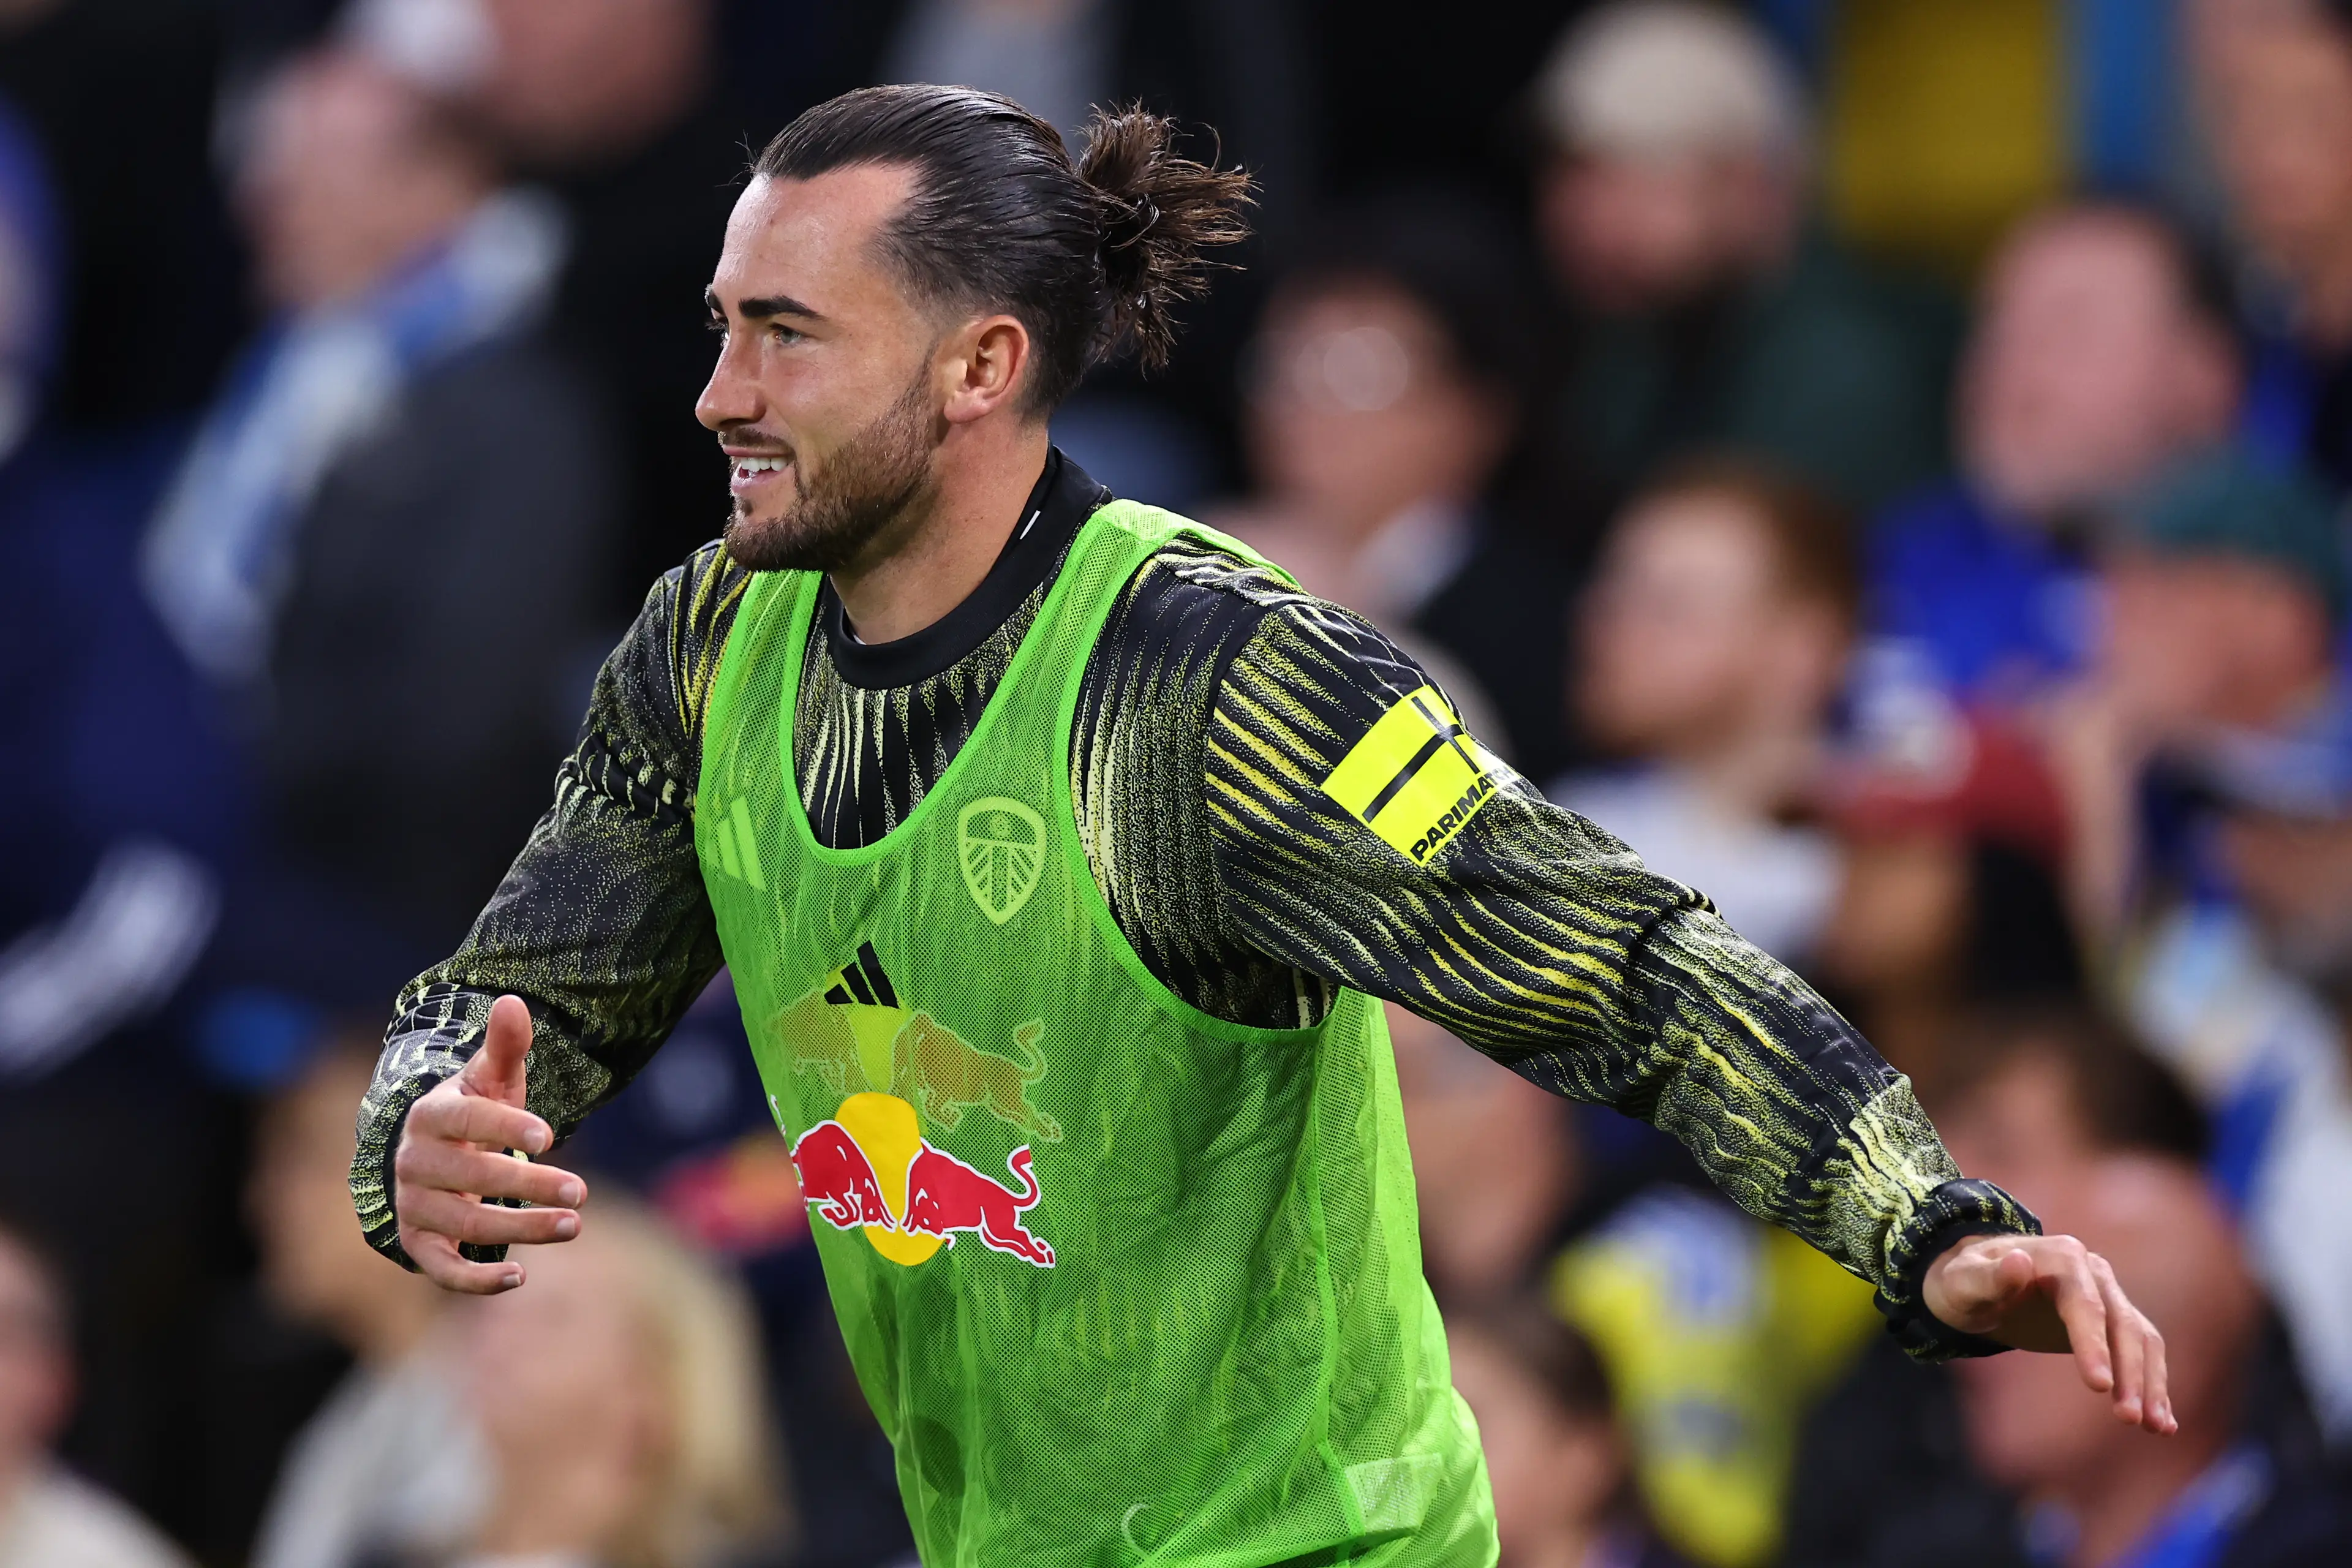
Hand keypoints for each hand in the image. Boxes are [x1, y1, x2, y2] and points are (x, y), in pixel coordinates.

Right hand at [392, 994, 586, 1292]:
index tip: (550, 1136)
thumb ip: (505, 1046)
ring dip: (520, 1230)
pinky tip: (520, 1278)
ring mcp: (413, 1206)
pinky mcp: (417, 1244)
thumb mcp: (490, 1078)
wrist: (429, 1154)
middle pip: (473, 1177)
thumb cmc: (472, 1113)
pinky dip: (475, 1280)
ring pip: (464, 1225)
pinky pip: (441, 1269)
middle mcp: (415, 1162)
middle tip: (582, 1191)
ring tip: (574, 1225)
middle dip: (529, 1185)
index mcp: (433, 1116)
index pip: (469, 1120)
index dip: (507, 1126)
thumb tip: (513, 1000)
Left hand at [1924, 1232, 2173, 1433]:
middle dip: (2130, 1373)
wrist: (1977, 1281)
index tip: (2099, 1386)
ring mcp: (2107, 1295)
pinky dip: (2152, 1384)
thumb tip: (2018, 1262)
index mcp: (2061, 1256)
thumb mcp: (1964, 1281)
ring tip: (2156, 1428)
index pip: (2084, 1304)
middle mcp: (2093, 1271)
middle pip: (2122, 1324)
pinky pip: (2140, 1351)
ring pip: (2141, 1340)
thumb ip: (1988, 1277)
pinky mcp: (2111, 1320)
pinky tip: (2162, 1422)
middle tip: (2129, 1420)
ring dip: (2151, 1384)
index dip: (2093, 1344)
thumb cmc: (1965, 1282)